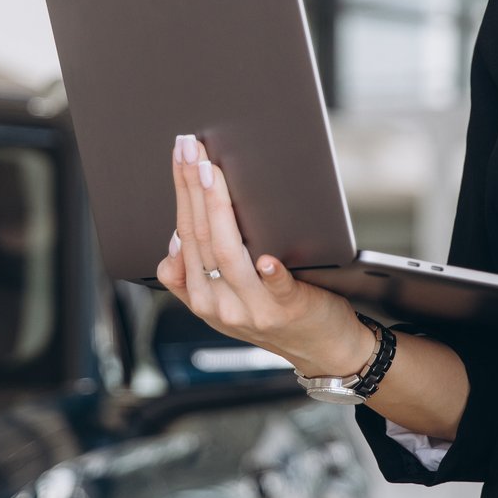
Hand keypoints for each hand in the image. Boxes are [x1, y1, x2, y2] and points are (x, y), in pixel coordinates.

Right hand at [154, 133, 371, 374]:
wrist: (322, 349)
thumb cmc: (275, 314)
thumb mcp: (223, 303)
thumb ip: (194, 276)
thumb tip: (176, 237)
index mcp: (201, 299)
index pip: (185, 236)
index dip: (181, 195)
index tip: (182, 160)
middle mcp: (220, 306)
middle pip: (201, 237)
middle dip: (193, 187)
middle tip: (192, 149)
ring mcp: (253, 308)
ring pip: (228, 253)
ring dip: (218, 209)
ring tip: (213, 174)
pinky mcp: (288, 309)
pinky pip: (275, 288)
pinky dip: (270, 272)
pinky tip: (266, 257)